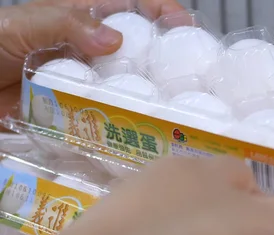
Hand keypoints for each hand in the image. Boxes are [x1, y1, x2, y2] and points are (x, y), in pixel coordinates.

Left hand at [0, 0, 183, 115]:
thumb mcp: (25, 23)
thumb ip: (67, 24)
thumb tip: (115, 40)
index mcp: (84, 17)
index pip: (132, 6)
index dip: (163, 12)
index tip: (186, 26)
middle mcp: (92, 48)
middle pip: (139, 49)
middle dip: (167, 59)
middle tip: (192, 76)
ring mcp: (87, 79)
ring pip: (127, 84)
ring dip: (148, 94)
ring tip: (173, 107)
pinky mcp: (78, 106)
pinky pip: (106, 112)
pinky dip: (122, 119)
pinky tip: (137, 127)